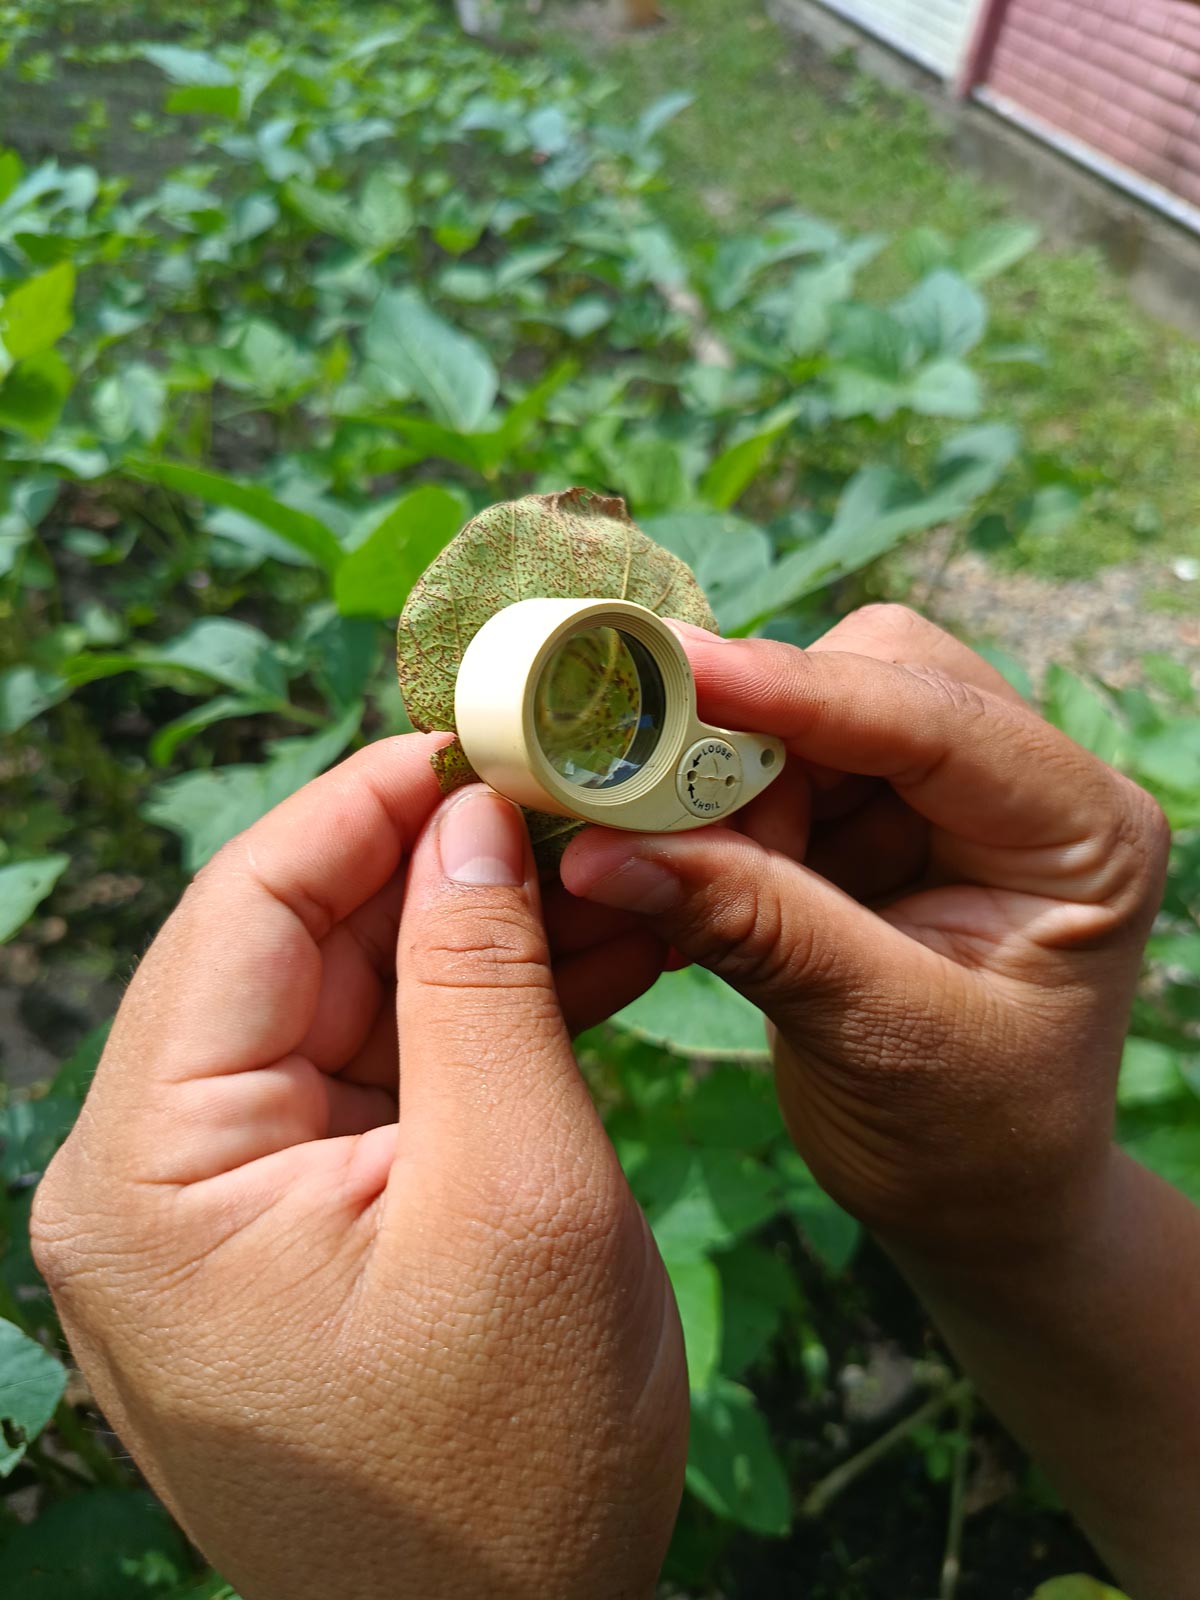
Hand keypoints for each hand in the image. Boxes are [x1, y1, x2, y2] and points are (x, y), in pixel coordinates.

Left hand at [32, 737, 687, 1599]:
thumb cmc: (511, 1466)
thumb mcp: (520, 1194)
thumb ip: (482, 981)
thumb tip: (468, 816)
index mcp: (149, 1167)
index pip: (245, 904)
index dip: (370, 800)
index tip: (488, 737)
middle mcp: (149, 1171)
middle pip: (291, 945)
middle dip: (432, 862)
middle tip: (564, 791)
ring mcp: (218, 1200)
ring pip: (345, 1002)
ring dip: (468, 934)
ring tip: (596, 863)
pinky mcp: (292, 1221)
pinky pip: (376, 1076)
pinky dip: (470, 1016)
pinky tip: (576, 955)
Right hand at [561, 605, 1169, 1264]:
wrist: (980, 1202)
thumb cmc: (973, 1142)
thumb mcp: (879, 1039)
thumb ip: (759, 928)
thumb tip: (607, 848)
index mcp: (1084, 831)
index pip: (938, 721)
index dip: (799, 690)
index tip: (678, 671)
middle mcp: (1027, 785)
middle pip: (875, 674)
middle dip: (761, 728)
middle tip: (656, 800)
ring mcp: (949, 796)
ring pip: (814, 711)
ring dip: (731, 771)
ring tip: (678, 864)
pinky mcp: (880, 821)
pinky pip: (780, 769)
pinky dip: (721, 809)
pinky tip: (687, 871)